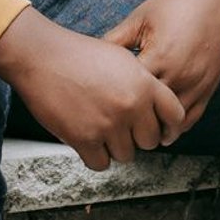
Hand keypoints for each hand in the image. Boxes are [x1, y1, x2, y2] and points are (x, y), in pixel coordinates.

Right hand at [0, 7, 183, 171]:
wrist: (43, 57)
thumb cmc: (80, 55)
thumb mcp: (123, 58)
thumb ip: (144, 82)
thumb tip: (157, 106)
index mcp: (145, 83)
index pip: (176, 116)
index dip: (170, 127)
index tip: (162, 131)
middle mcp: (131, 105)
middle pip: (150, 141)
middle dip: (137, 137)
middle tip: (122, 128)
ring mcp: (109, 124)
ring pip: (126, 155)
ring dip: (114, 146)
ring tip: (101, 128)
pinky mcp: (85, 139)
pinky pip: (101, 164)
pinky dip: (95, 156)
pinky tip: (89, 140)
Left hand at [104, 0, 219, 135]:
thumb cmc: (173, 4)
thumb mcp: (140, 18)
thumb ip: (114, 40)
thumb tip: (87, 58)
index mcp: (159, 57)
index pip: (130, 94)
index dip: (114, 103)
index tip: (100, 108)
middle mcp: (180, 74)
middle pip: (151, 114)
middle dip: (132, 123)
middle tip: (114, 129)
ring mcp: (198, 83)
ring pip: (173, 123)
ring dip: (156, 130)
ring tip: (137, 131)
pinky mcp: (210, 86)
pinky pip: (192, 117)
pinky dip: (177, 126)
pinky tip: (162, 126)